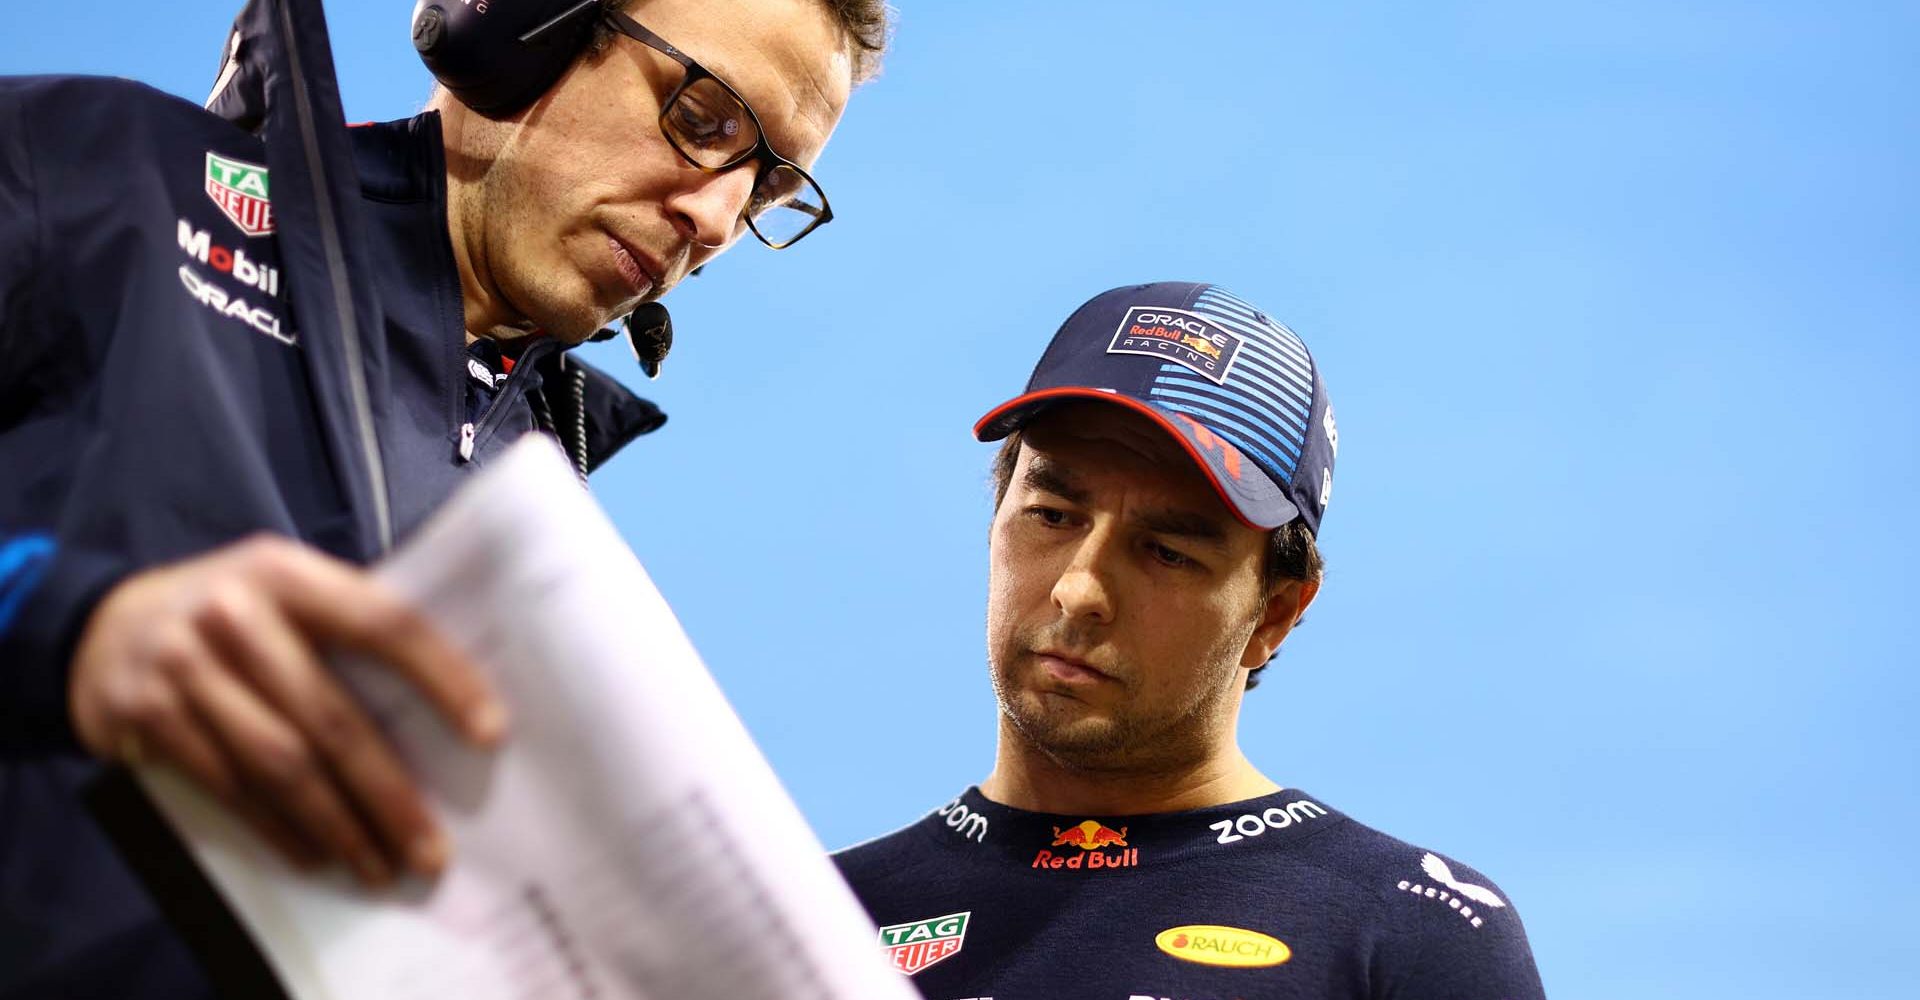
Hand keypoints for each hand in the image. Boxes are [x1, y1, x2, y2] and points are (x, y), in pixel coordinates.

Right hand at [69, 534, 506, 885]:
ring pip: (280, 763)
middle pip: (330, 717)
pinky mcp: (146, 716)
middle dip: (388, 792)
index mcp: (286, 573)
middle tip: (431, 848)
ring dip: (337, 825)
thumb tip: (450, 697)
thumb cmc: (229, 612)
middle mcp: (234, 615)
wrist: (98, 624)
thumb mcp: (284, 589)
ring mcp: (184, 666)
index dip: (442, 677)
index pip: (383, 623)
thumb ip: (347, 624)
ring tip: (380, 866)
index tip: (490, 732)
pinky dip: (276, 827)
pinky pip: (227, 786)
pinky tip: (313, 854)